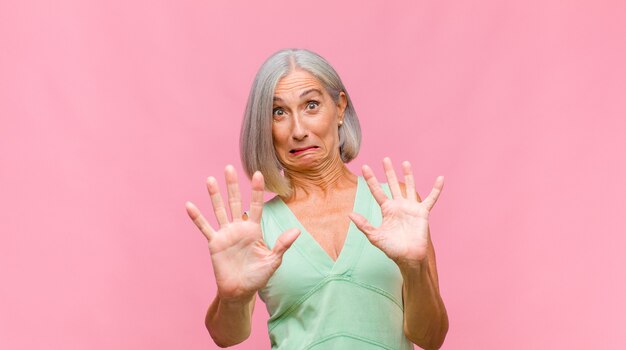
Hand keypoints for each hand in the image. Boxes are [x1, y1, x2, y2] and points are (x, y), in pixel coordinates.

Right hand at [185, 166, 299, 302]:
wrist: (240, 292)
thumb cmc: (257, 277)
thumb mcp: (273, 261)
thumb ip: (282, 245)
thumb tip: (297, 231)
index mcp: (254, 230)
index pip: (257, 205)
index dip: (257, 190)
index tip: (258, 174)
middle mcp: (239, 228)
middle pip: (236, 202)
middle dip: (233, 185)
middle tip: (230, 168)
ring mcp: (226, 234)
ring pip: (220, 210)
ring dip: (215, 196)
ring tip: (211, 179)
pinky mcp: (214, 243)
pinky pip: (205, 228)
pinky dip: (197, 217)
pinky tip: (190, 205)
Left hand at [348, 158, 442, 267]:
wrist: (409, 257)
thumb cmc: (392, 249)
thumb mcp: (375, 236)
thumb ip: (363, 225)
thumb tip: (350, 214)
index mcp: (387, 210)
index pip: (376, 191)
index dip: (370, 179)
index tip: (364, 167)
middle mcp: (398, 206)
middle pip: (392, 184)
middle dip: (389, 172)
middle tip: (385, 159)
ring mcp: (411, 208)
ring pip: (410, 187)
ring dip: (408, 175)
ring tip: (405, 163)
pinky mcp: (423, 212)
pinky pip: (431, 198)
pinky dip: (436, 189)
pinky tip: (440, 178)